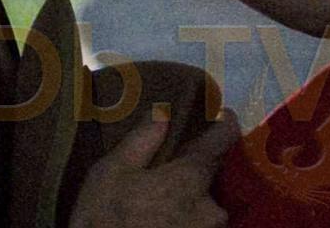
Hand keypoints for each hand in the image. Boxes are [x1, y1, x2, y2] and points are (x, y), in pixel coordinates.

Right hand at [68, 110, 239, 227]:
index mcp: (191, 178)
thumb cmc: (105, 219)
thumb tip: (163, 114)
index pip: (223, 140)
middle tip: (170, 172)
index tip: (222, 114)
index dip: (224, 123)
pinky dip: (185, 220)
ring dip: (190, 201)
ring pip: (206, 208)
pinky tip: (160, 219)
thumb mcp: (111, 172)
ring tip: (160, 203)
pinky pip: (198, 226)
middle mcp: (211, 209)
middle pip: (212, 178)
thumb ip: (142, 140)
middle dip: (195, 173)